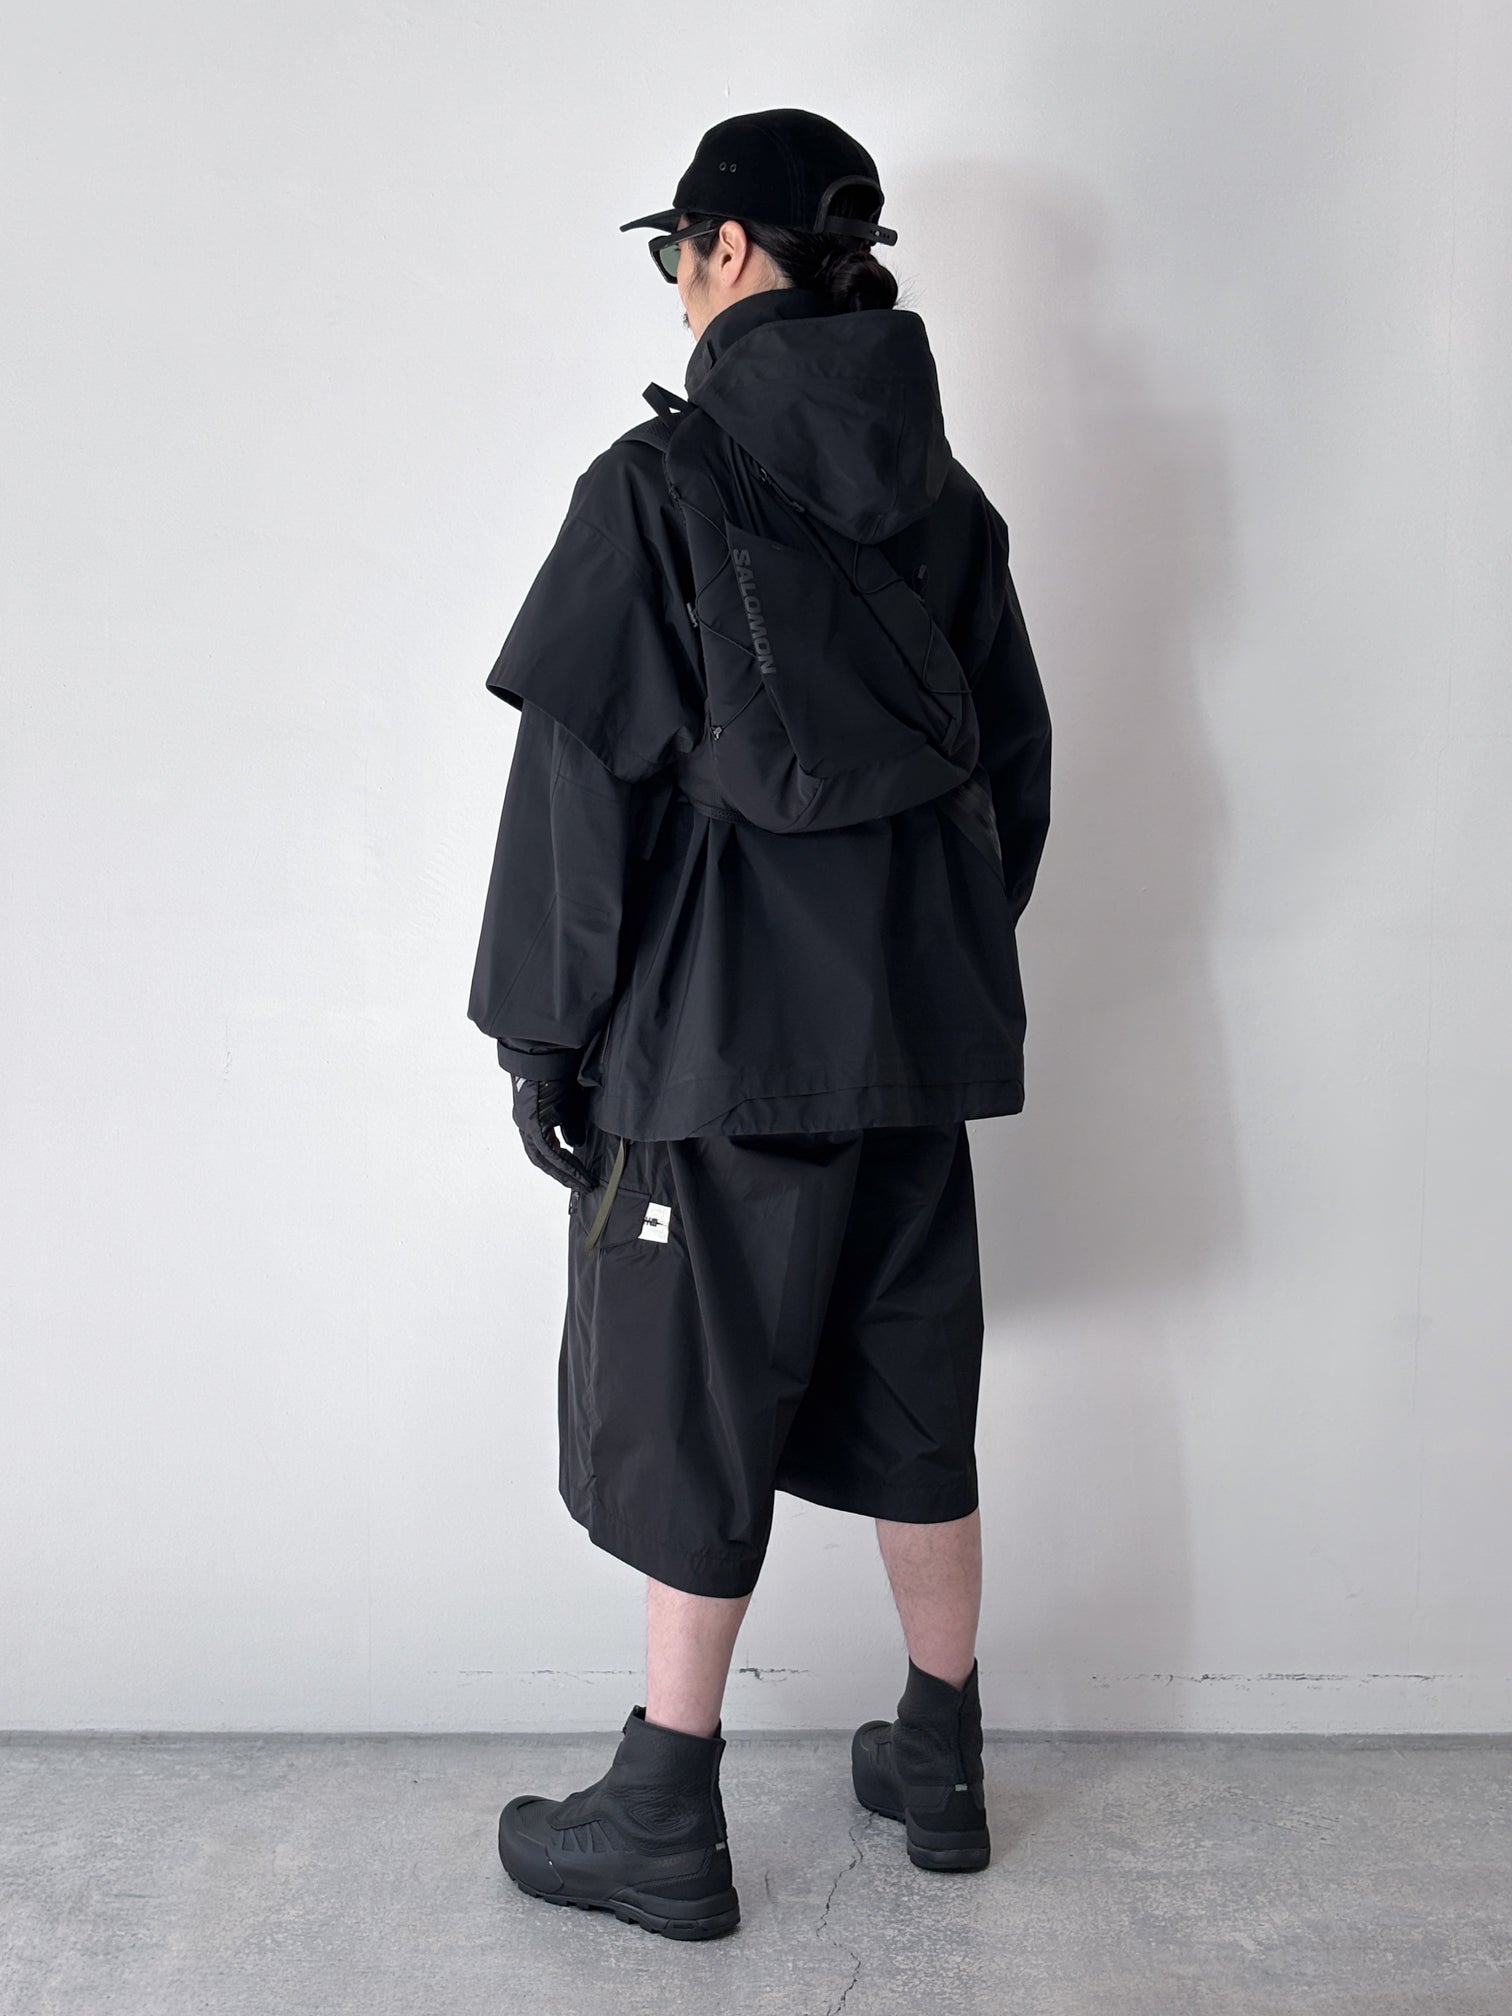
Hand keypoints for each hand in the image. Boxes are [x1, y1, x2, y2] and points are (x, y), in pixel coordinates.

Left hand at [508, 1068, 595, 1190]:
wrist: (547, 1051)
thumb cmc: (559, 1071)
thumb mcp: (568, 1102)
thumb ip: (570, 1125)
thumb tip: (574, 1145)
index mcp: (532, 1118)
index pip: (545, 1149)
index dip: (562, 1165)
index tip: (579, 1177)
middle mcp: (525, 1123)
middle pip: (541, 1159)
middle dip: (562, 1174)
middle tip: (582, 1186)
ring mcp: (526, 1122)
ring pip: (543, 1158)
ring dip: (564, 1172)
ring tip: (583, 1183)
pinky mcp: (532, 1121)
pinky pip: (548, 1150)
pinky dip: (563, 1162)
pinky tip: (577, 1170)